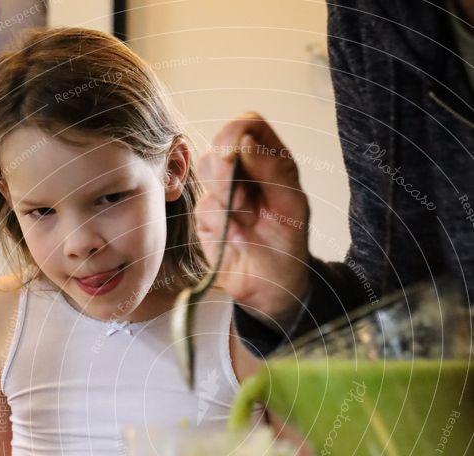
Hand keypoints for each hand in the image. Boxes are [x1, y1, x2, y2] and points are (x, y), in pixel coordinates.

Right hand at [196, 112, 310, 329]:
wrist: (274, 290)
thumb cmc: (289, 246)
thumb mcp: (292, 207)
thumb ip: (273, 170)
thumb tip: (245, 140)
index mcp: (270, 160)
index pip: (248, 124)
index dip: (238, 132)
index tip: (238, 153)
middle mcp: (244, 171)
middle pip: (220, 144)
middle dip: (228, 171)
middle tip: (244, 201)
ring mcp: (222, 193)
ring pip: (206, 170)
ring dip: (225, 196)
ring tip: (247, 221)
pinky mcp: (208, 218)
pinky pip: (203, 206)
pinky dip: (219, 221)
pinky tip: (236, 237)